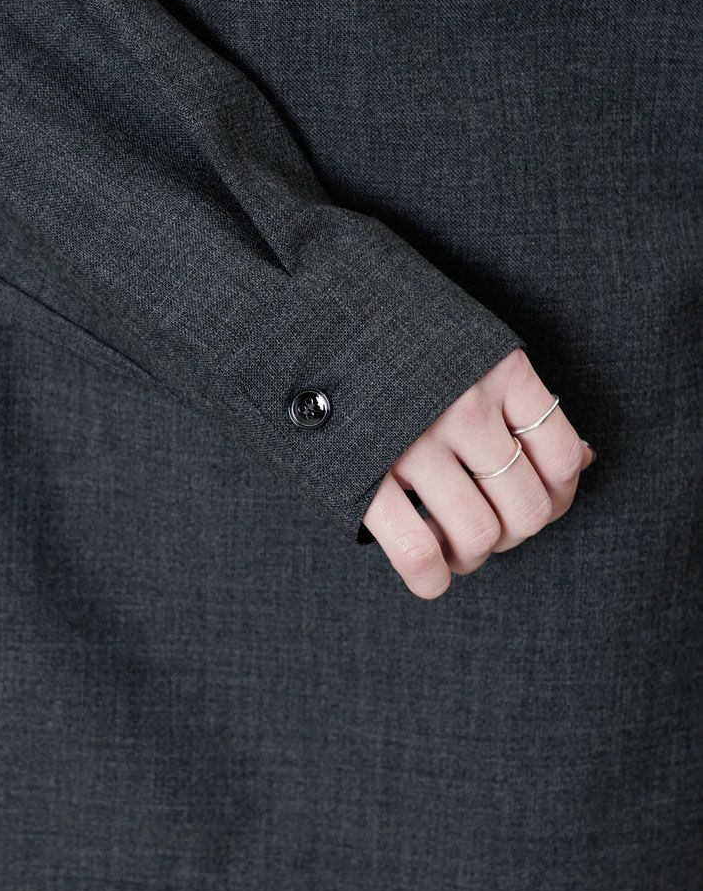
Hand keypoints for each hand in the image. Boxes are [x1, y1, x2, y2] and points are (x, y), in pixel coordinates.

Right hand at [361, 348, 594, 598]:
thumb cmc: (392, 333)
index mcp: (497, 368)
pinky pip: (418, 552)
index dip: (558, 495)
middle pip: (526, 508)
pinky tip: (430, 573)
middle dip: (513, 532)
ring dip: (471, 556)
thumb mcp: (467, 345)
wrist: (304, 312)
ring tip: (453, 545)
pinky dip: (431, 578)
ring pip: (478, 535)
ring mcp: (414, 441)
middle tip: (488, 526)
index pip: (562, 458)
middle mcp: (464, 405)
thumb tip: (586, 459)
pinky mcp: (364, 473)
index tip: (534, 498)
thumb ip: (518, 397)